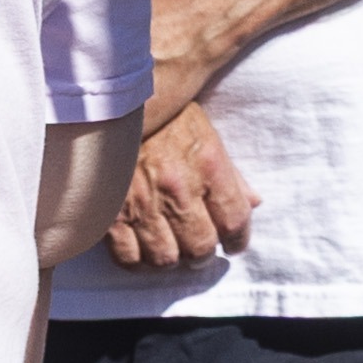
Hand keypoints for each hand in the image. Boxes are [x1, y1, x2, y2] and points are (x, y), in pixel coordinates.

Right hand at [112, 90, 261, 271]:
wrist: (111, 102)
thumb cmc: (164, 115)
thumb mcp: (204, 132)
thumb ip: (230, 172)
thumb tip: (253, 202)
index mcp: (207, 164)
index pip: (234, 219)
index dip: (239, 240)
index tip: (235, 244)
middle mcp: (177, 187)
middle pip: (200, 247)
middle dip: (203, 253)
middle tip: (199, 247)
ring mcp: (141, 203)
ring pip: (165, 258)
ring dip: (172, 258)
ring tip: (171, 247)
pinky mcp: (109, 213)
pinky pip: (128, 258)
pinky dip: (138, 260)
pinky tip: (142, 247)